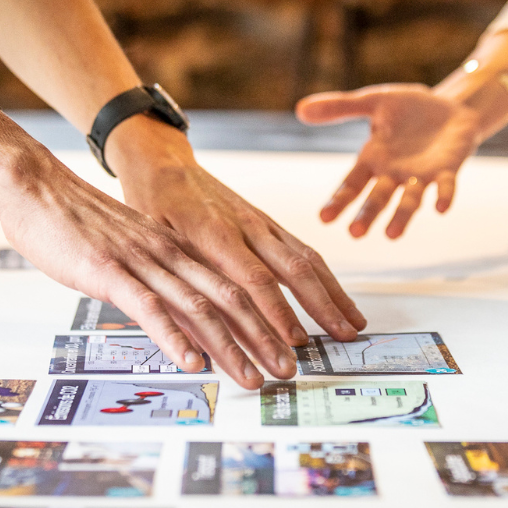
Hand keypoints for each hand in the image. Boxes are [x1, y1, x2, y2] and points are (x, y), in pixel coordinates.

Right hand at [0, 157, 298, 389]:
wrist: (40, 189)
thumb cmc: (85, 224)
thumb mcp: (136, 251)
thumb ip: (162, 279)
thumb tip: (182, 314)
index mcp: (182, 250)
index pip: (236, 288)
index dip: (268, 319)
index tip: (289, 347)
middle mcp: (173, 255)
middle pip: (231, 299)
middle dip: (264, 339)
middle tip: (288, 370)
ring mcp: (144, 262)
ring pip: (200, 307)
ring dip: (231, 346)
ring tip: (253, 377)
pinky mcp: (110, 271)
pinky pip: (150, 308)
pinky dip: (174, 338)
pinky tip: (192, 363)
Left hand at [107, 118, 366, 346]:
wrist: (163, 165)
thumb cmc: (152, 208)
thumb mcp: (154, 250)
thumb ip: (180, 290)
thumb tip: (201, 341)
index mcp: (214, 234)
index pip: (254, 280)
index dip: (278, 313)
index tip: (295, 342)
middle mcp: (246, 227)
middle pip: (294, 270)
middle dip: (321, 309)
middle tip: (341, 341)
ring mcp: (262, 224)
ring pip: (308, 260)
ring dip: (334, 295)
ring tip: (354, 326)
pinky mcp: (270, 224)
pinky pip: (306, 251)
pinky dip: (328, 278)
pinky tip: (340, 300)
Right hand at [296, 84, 481, 238]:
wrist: (451, 107)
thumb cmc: (409, 108)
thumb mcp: (373, 101)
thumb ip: (340, 107)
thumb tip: (300, 109)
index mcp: (373, 160)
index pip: (352, 184)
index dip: (339, 200)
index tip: (324, 218)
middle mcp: (394, 175)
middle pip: (377, 198)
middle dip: (367, 215)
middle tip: (355, 234)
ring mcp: (420, 176)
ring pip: (409, 200)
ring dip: (401, 217)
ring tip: (392, 235)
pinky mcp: (447, 170)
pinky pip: (445, 186)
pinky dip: (444, 196)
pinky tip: (441, 208)